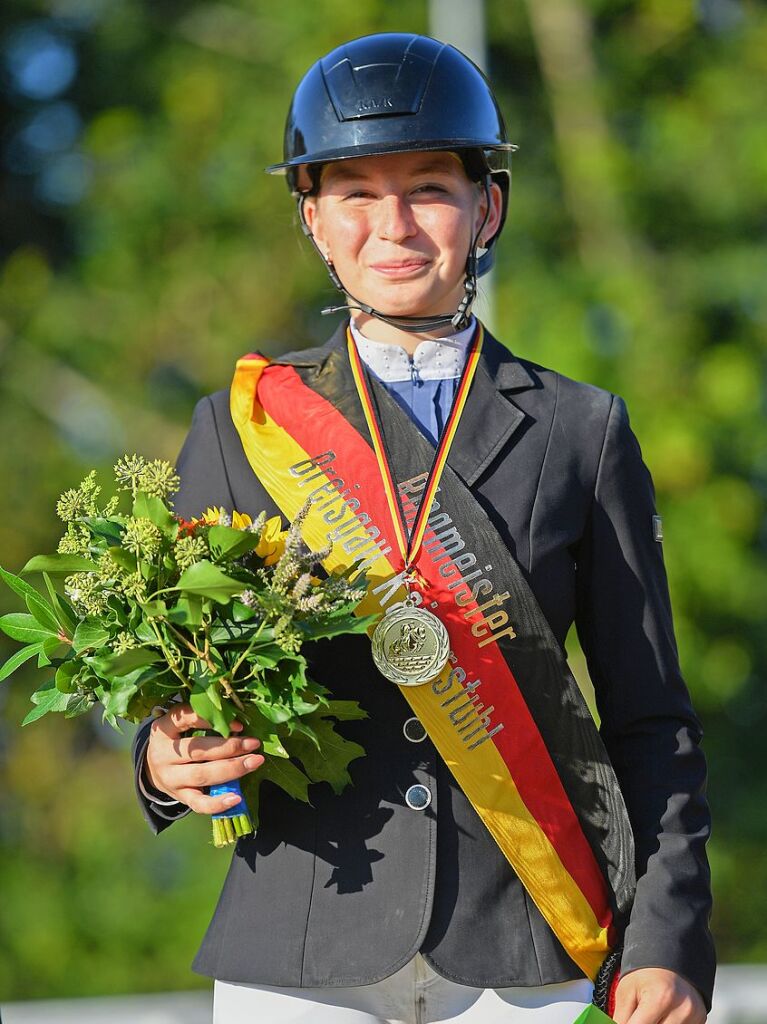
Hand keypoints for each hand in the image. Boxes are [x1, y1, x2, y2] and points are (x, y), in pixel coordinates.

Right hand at [145, 703, 263, 813]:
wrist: (153, 768)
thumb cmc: (176, 739)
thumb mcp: (180, 724)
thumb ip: (202, 719)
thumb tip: (238, 722)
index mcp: (164, 729)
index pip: (185, 719)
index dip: (211, 720)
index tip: (238, 724)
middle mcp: (163, 754)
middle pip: (198, 751)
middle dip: (230, 747)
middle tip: (253, 744)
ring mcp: (170, 778)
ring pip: (201, 775)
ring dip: (231, 769)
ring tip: (254, 762)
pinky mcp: (179, 796)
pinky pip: (198, 803)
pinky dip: (218, 803)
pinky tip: (236, 798)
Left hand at [613, 968, 705, 1023]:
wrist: (670, 958)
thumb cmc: (645, 973)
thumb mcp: (626, 991)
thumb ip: (621, 1017)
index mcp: (660, 998)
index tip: (624, 1021)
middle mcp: (681, 1009)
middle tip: (638, 1015)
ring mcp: (695, 1017)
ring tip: (649, 1015)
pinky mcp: (701, 1020)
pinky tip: (661, 1017)